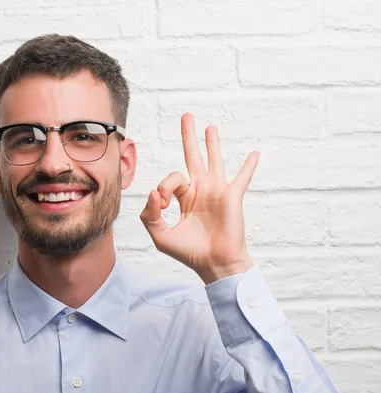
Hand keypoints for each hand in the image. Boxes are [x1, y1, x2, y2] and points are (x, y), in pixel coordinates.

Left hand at [140, 113, 259, 284]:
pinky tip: (254, 154)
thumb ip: (150, 214)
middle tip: (186, 116)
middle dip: (188, 137)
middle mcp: (200, 191)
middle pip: (193, 157)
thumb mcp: (160, 235)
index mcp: (184, 198)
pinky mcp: (232, 196)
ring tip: (210, 126)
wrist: (214, 264)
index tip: (162, 204)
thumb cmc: (188, 252)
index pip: (170, 180)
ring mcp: (217, 192)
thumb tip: (154, 192)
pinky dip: (249, 166)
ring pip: (214, 160)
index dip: (163, 188)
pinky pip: (242, 177)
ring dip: (213, 143)